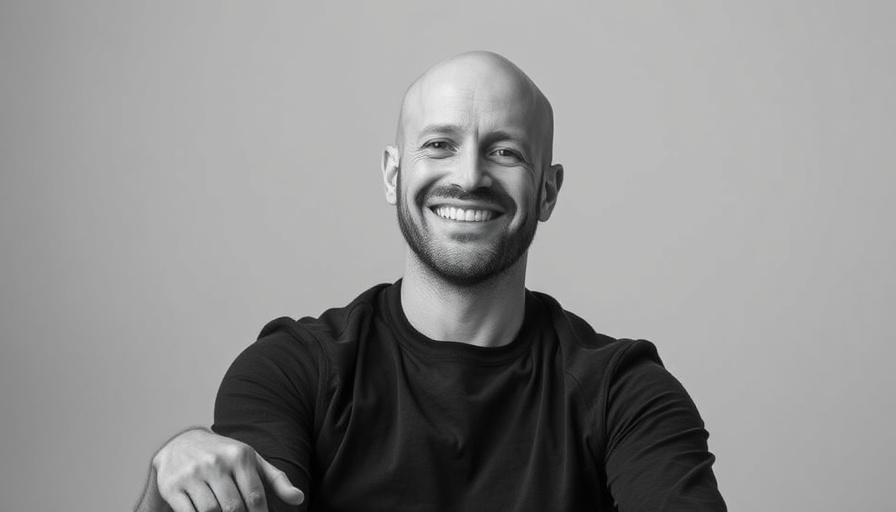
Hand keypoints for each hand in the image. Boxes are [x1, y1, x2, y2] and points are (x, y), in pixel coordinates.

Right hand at [151, 428, 303, 511]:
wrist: (181, 443)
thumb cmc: (223, 456)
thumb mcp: (251, 461)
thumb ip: (276, 480)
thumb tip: (298, 498)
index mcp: (239, 456)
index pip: (255, 495)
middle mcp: (215, 462)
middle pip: (234, 507)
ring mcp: (192, 474)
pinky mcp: (172, 486)